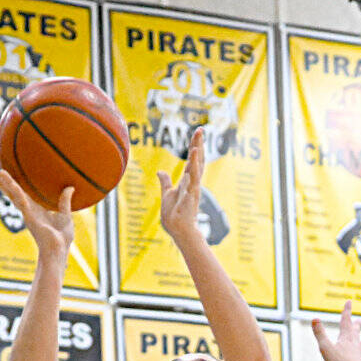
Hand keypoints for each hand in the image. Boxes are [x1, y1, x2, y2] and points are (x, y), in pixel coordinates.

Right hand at [0, 169, 73, 259]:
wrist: (59, 250)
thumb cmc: (62, 238)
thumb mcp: (66, 215)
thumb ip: (65, 202)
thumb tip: (70, 188)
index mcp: (37, 209)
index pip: (24, 193)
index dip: (17, 185)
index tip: (11, 176)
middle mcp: (29, 210)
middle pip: (14, 193)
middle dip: (4, 183)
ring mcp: (28, 213)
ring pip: (14, 195)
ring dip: (5, 184)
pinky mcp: (29, 217)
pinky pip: (21, 201)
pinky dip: (16, 192)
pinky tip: (9, 183)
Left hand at [158, 129, 205, 244]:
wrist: (178, 230)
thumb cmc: (174, 215)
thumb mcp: (167, 193)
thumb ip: (165, 181)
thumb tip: (160, 171)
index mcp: (187, 180)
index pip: (192, 159)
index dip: (195, 145)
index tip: (198, 132)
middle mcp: (192, 182)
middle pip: (197, 160)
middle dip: (198, 144)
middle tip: (200, 129)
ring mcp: (192, 189)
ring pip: (196, 168)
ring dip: (197, 154)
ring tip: (197, 140)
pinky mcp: (191, 196)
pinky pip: (192, 180)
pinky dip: (194, 168)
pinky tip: (194, 160)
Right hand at [312, 301, 360, 360]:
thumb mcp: (325, 347)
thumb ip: (319, 333)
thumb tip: (314, 318)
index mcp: (346, 338)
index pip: (346, 321)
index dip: (347, 311)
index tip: (349, 302)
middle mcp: (354, 345)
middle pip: (355, 332)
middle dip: (356, 325)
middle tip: (360, 320)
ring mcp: (359, 355)